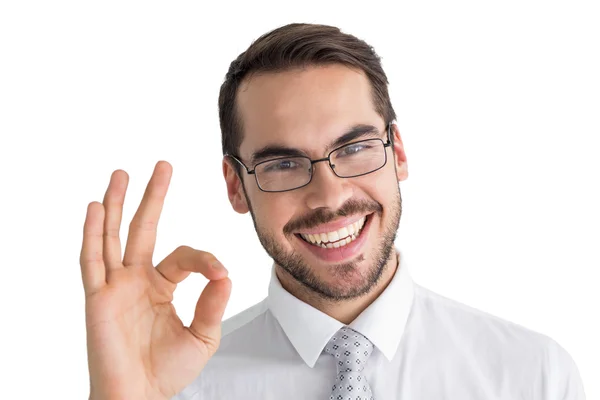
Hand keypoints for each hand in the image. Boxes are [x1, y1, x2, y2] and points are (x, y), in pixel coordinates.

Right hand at [80, 160, 231, 399]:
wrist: (139, 397)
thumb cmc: (167, 371)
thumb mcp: (203, 336)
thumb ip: (213, 304)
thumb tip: (225, 273)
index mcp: (161, 286)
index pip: (184, 256)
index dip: (204, 259)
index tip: (219, 273)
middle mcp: (137, 280)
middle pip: (143, 229)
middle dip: (153, 197)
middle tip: (163, 166)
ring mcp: (115, 286)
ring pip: (113, 237)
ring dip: (117, 204)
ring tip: (121, 174)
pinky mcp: (97, 297)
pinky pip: (92, 260)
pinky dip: (92, 234)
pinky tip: (95, 207)